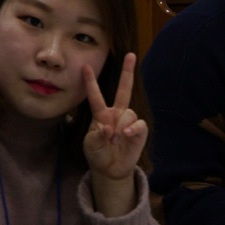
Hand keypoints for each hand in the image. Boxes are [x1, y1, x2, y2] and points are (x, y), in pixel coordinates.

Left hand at [84, 53, 146, 215]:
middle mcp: (116, 114)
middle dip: (127, 72)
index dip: (90, 82)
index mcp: (101, 114)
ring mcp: (128, 121)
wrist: (110, 169)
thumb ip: (98, 135)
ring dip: (121, 126)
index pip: (95, 96)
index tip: (85, 66)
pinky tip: (126, 135)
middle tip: (130, 55)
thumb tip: (110, 128)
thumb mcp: (90, 145)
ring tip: (116, 139)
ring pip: (129, 112)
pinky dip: (132, 129)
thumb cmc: (97, 154)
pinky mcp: (139, 131)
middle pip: (123, 90)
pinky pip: (138, 124)